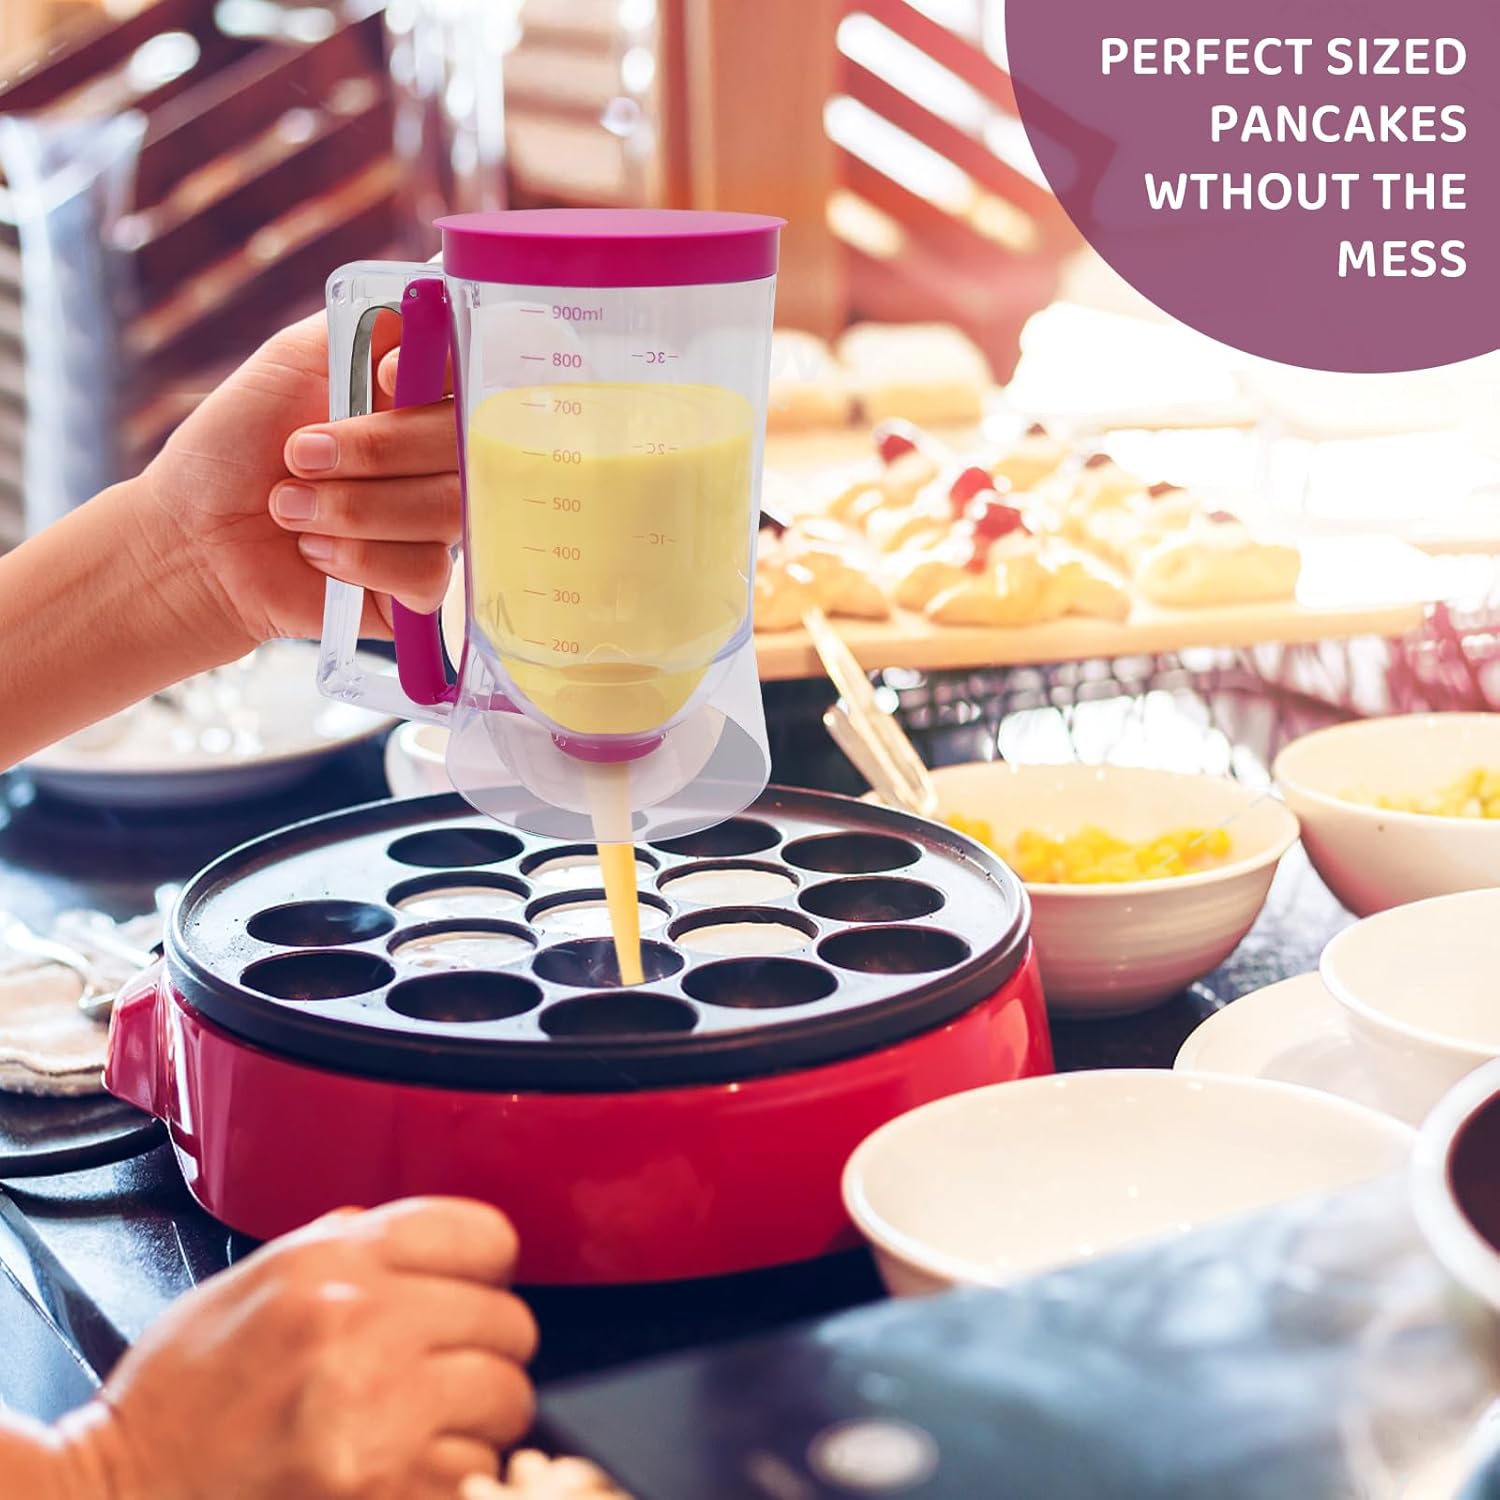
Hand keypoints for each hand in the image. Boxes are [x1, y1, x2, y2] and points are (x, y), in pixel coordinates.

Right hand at [60, 1199, 536, 1499]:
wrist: (116, 1499)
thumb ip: (347, 1244)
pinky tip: (407, 1468)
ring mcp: (376, 1418)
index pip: (486, 1236)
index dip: (486, 1267)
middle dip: (486, 1346)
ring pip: (508, 1399)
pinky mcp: (383, 1492)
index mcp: (333, 1263)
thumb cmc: (177, 1397)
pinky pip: (475, 1471)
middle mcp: (362, 1327)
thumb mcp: (253, 1279)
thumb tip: (422, 1240)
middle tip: (447, 1367)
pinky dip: (455, 1474)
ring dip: (481, 1415)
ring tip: (428, 1423)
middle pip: (510, 1322)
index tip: (475, 1287)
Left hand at [137, 311, 458, 656]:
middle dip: (374, 450)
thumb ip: (371, 325)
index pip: (482, 379)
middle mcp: (442, 461)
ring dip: (351, 508)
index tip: (377, 381)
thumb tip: (436, 288)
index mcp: (422, 401)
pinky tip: (316, 555)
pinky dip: (357, 559)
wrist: (193, 535)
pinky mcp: (421, 588)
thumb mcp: (295, 359)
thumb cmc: (237, 444)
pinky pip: (424, 570)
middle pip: (468, 447)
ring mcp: (437, 526)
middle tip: (299, 454)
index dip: (442, 379)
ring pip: (444, 510)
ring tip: (290, 508)